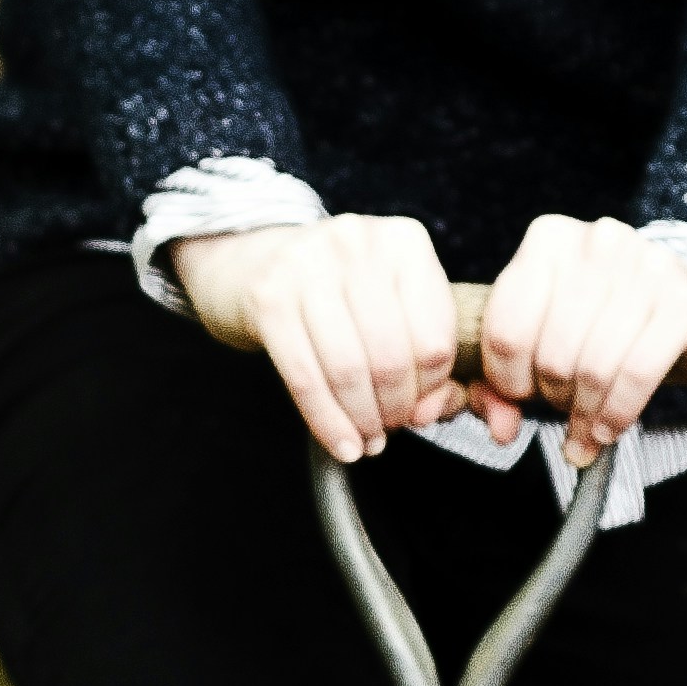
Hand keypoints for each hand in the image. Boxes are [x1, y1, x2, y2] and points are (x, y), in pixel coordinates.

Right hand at [171, 212, 462, 466]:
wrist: (251, 262)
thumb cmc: (338, 292)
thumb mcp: (392, 304)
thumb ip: (428, 358)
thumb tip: (429, 412)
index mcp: (404, 241)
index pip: (434, 337)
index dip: (430, 389)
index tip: (419, 410)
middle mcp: (357, 242)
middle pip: (391, 356)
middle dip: (394, 410)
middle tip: (389, 431)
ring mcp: (306, 265)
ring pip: (348, 369)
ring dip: (361, 420)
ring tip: (366, 442)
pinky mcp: (266, 296)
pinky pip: (304, 375)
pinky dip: (326, 420)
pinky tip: (340, 444)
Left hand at [475, 214, 686, 465]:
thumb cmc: (616, 327)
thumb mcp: (556, 334)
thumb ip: (511, 378)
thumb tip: (500, 428)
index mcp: (550, 238)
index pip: (507, 325)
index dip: (507, 378)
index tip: (522, 397)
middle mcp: (598, 241)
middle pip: (551, 351)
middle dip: (554, 398)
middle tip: (566, 411)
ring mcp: (647, 266)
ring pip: (594, 366)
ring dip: (587, 413)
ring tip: (589, 426)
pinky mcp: (686, 302)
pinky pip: (637, 373)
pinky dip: (618, 413)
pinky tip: (611, 428)